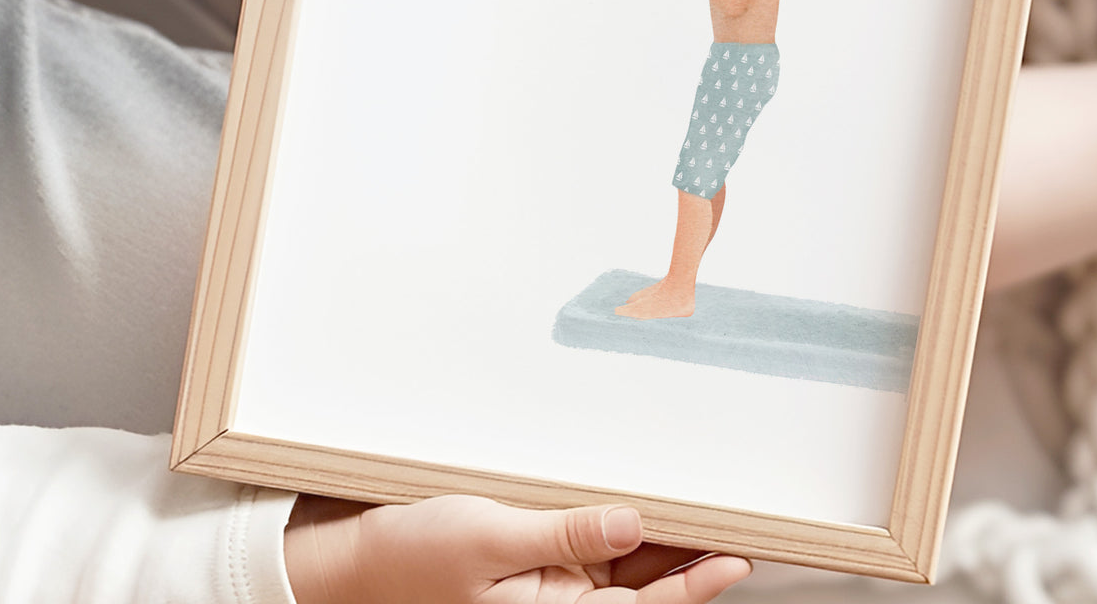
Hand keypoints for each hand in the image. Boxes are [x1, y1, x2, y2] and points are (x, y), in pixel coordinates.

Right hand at [285, 494, 752, 603]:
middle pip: (640, 590)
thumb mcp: (492, 538)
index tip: (734, 557)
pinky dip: (619, 527)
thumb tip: (631, 523)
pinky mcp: (536, 560)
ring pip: (621, 568)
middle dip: (688, 561)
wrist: (360, 558)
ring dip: (659, 543)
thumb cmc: (414, 556)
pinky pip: (590, 546)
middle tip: (735, 526)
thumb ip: (566, 534)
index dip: (693, 586)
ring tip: (703, 513)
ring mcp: (549, 582)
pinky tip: (640, 506)